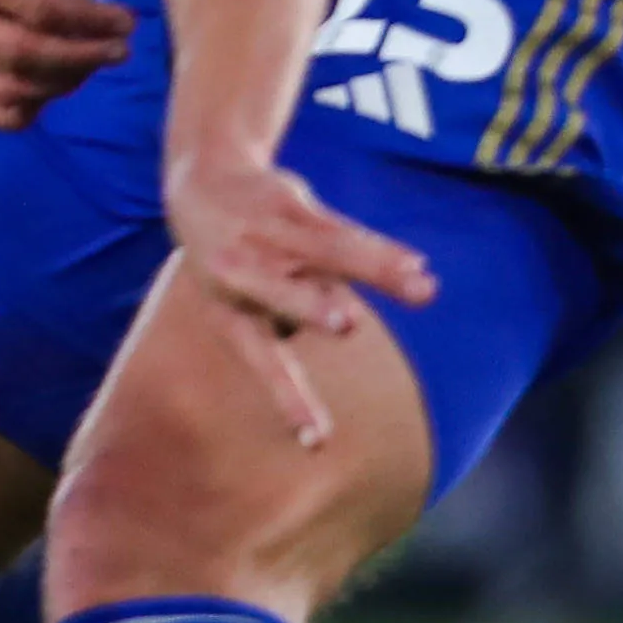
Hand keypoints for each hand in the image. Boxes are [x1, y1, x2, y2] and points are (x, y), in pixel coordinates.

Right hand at [0, 0, 132, 128]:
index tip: (128, 21)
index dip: (88, 21)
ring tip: (95, 61)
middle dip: (81, 57)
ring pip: (6, 89)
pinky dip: (25, 111)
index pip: (35, 11)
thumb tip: (83, 30)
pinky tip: (60, 86)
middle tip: (122, 49)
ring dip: (61, 83)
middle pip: (20, 55)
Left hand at [166, 143, 434, 444]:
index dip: (290, 400)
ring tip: (422, 289)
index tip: (317, 440)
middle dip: (310, 305)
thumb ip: (295, 311)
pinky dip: (378, 247)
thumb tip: (342, 321)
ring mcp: (263, 235)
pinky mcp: (289, 204)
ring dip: (376, 269)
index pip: (262, 363)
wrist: (201, 182)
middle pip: (278, 291)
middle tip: (347, 325)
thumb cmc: (235, 261)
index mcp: (227, 312)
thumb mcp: (246, 297)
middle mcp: (239, 272)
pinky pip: (339, 227)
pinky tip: (415, 263)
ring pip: (326, 251)